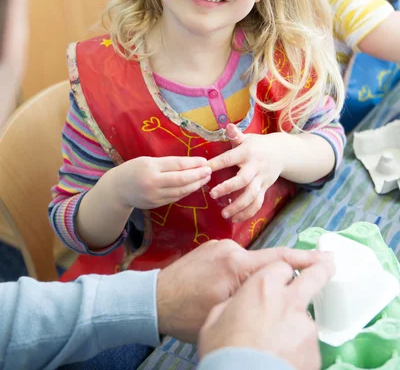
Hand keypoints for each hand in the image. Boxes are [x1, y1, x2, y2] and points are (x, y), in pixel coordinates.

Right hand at [113, 156, 210, 209]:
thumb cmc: (133, 169)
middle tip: (209, 170)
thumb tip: (190, 164)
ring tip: (205, 178)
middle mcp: (153, 182)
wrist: (117, 189)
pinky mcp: (156, 204)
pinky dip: (186, 192)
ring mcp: (154, 195)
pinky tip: (194, 186)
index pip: (177, 165)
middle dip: (198, 175)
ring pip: (180, 191)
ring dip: (195, 185)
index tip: (205, 161)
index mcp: (150, 167)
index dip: (193, 163)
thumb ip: (166, 163)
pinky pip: (175, 197)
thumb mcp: (147, 161)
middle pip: (181, 179)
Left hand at [156, 239, 330, 342]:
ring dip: (260, 277)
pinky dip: (244, 273)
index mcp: (236, 264)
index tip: (328, 259)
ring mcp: (220, 245)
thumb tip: (281, 296)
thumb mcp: (226, 313)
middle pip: (268, 259)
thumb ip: (255, 299)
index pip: (280, 259)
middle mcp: (230, 248)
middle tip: (302, 281)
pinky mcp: (212, 248)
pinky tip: (238, 290)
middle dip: (284, 272)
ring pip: (251, 262)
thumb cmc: (186, 314)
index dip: (307, 260)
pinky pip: (237, 260)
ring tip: (259, 299)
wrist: (152, 299)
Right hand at [199, 253, 334, 369]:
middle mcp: (289, 301)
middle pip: (315, 275)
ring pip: (305, 316)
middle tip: (328, 265)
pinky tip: (280, 358)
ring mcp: (305, 326)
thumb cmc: (223, 352)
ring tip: (276, 342)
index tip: (279, 278)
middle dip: (322, 268)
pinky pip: (307, 344)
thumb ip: (235, 303)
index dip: (279, 273)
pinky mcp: (314, 352)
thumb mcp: (215, 318)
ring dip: (296, 323)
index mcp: (263, 286)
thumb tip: (240, 304)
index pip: (282, 265)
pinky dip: (297, 349)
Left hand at [208, 124, 285, 221]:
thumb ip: (235, 135)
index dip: (217, 164)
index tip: (204, 170)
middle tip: (212, 195)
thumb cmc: (258, 145)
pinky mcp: (265, 189)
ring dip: (238, 206)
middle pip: (242, 180)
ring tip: (224, 214)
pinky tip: (235, 219)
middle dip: (228, 188)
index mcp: (247, 153)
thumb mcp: (248, 138)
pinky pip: (258, 204)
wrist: (283, 153)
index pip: (230, 158)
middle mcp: (255, 167)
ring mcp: (261, 180)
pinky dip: (248, 213)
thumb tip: (227, 125)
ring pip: (251, 196)